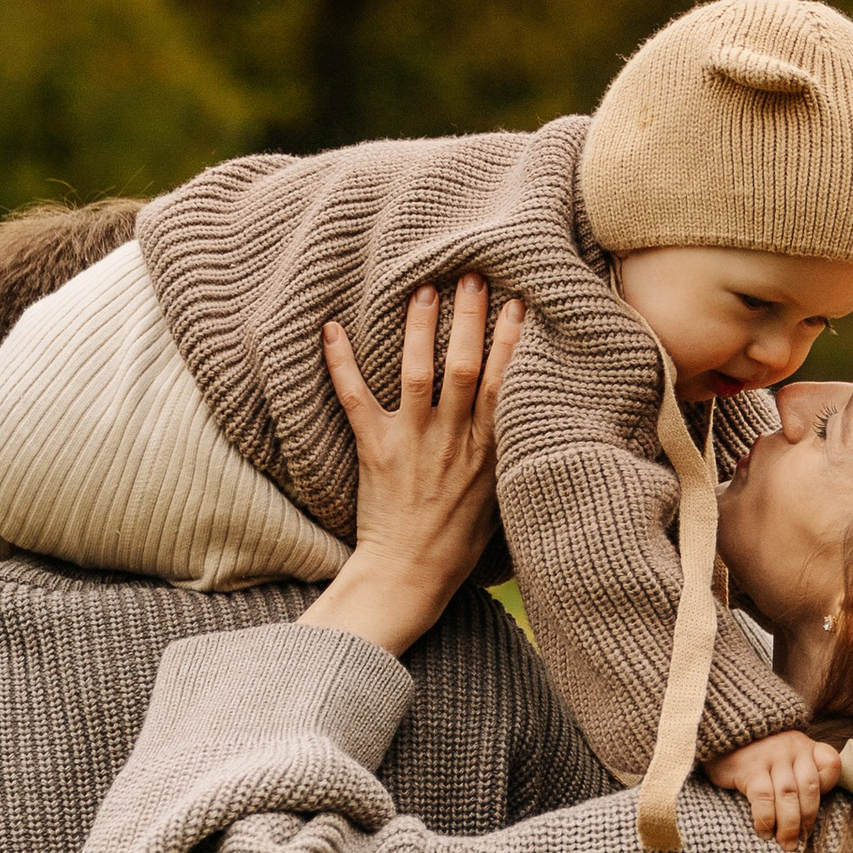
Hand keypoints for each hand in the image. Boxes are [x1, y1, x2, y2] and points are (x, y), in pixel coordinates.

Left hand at [303, 275, 524, 659]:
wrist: (410, 577)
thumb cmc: (457, 546)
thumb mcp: (499, 501)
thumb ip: (505, 458)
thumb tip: (522, 425)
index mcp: (490, 452)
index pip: (507, 385)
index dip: (514, 341)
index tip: (520, 302)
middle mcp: (455, 441)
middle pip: (468, 368)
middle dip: (471, 318)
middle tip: (472, 275)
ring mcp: (415, 443)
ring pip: (419, 373)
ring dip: (421, 328)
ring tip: (423, 288)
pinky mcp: (376, 451)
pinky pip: (355, 399)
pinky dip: (341, 363)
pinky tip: (330, 329)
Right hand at [706, 725, 843, 848]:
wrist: (720, 734)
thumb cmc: (755, 754)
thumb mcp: (783, 756)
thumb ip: (800, 774)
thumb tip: (806, 817)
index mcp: (805, 747)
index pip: (830, 764)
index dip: (828, 787)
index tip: (812, 806)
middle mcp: (792, 749)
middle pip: (809, 788)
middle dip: (806, 819)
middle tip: (799, 840)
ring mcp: (771, 757)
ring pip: (788, 795)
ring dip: (788, 825)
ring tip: (785, 843)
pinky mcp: (750, 768)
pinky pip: (764, 797)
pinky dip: (766, 818)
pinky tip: (764, 831)